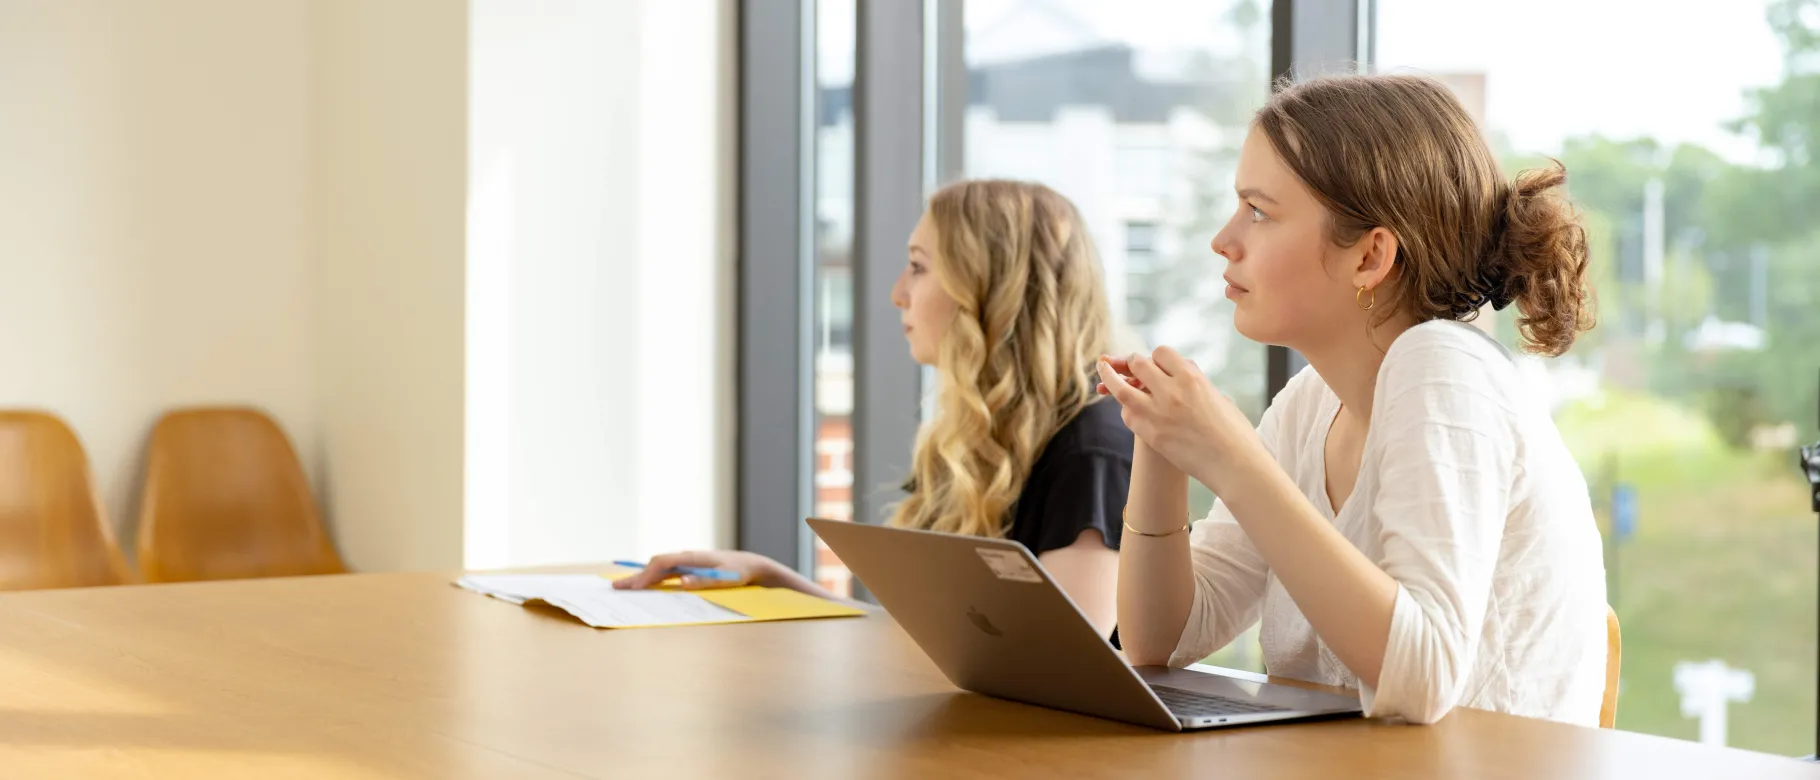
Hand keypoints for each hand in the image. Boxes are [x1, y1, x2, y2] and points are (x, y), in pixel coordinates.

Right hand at [611, 550, 783, 590]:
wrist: (751, 564)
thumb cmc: (739, 572)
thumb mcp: (724, 579)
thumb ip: (703, 580)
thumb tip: (682, 581)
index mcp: (692, 557)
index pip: (661, 563)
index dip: (645, 575)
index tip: (633, 588)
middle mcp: (686, 557)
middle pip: (655, 564)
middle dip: (636, 577)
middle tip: (616, 587)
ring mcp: (687, 561)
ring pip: (658, 568)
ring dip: (641, 577)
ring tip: (624, 587)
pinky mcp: (689, 567)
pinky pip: (666, 572)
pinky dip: (652, 578)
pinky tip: (645, 585)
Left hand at [1095, 346, 1266, 492]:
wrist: (1234, 464)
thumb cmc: (1233, 431)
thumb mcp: (1218, 396)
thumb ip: (1196, 383)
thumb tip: (1183, 374)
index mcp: (1192, 377)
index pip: (1161, 353)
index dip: (1156, 358)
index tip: (1154, 363)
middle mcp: (1172, 390)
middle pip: (1139, 364)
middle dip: (1132, 363)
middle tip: (1126, 365)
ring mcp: (1158, 412)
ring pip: (1122, 388)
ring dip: (1110, 378)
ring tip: (1102, 369)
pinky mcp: (1151, 434)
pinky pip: (1128, 415)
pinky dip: (1127, 410)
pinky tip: (1128, 409)